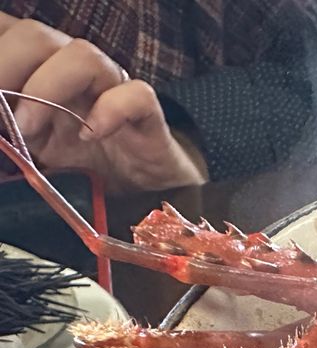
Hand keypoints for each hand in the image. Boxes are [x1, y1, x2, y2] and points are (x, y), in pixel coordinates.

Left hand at [0, 14, 206, 193]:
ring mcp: (112, 87)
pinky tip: (90, 137)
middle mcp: (74, 68)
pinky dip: (111, 112)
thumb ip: (6, 121)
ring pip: (84, 55)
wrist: (139, 191)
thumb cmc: (78, 162)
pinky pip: (136, 95)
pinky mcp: (147, 114)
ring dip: (47, 88)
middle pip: (37, 36)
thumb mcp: (26, 140)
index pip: (9, 32)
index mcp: (40, 66)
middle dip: (6, 65)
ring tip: (29, 129)